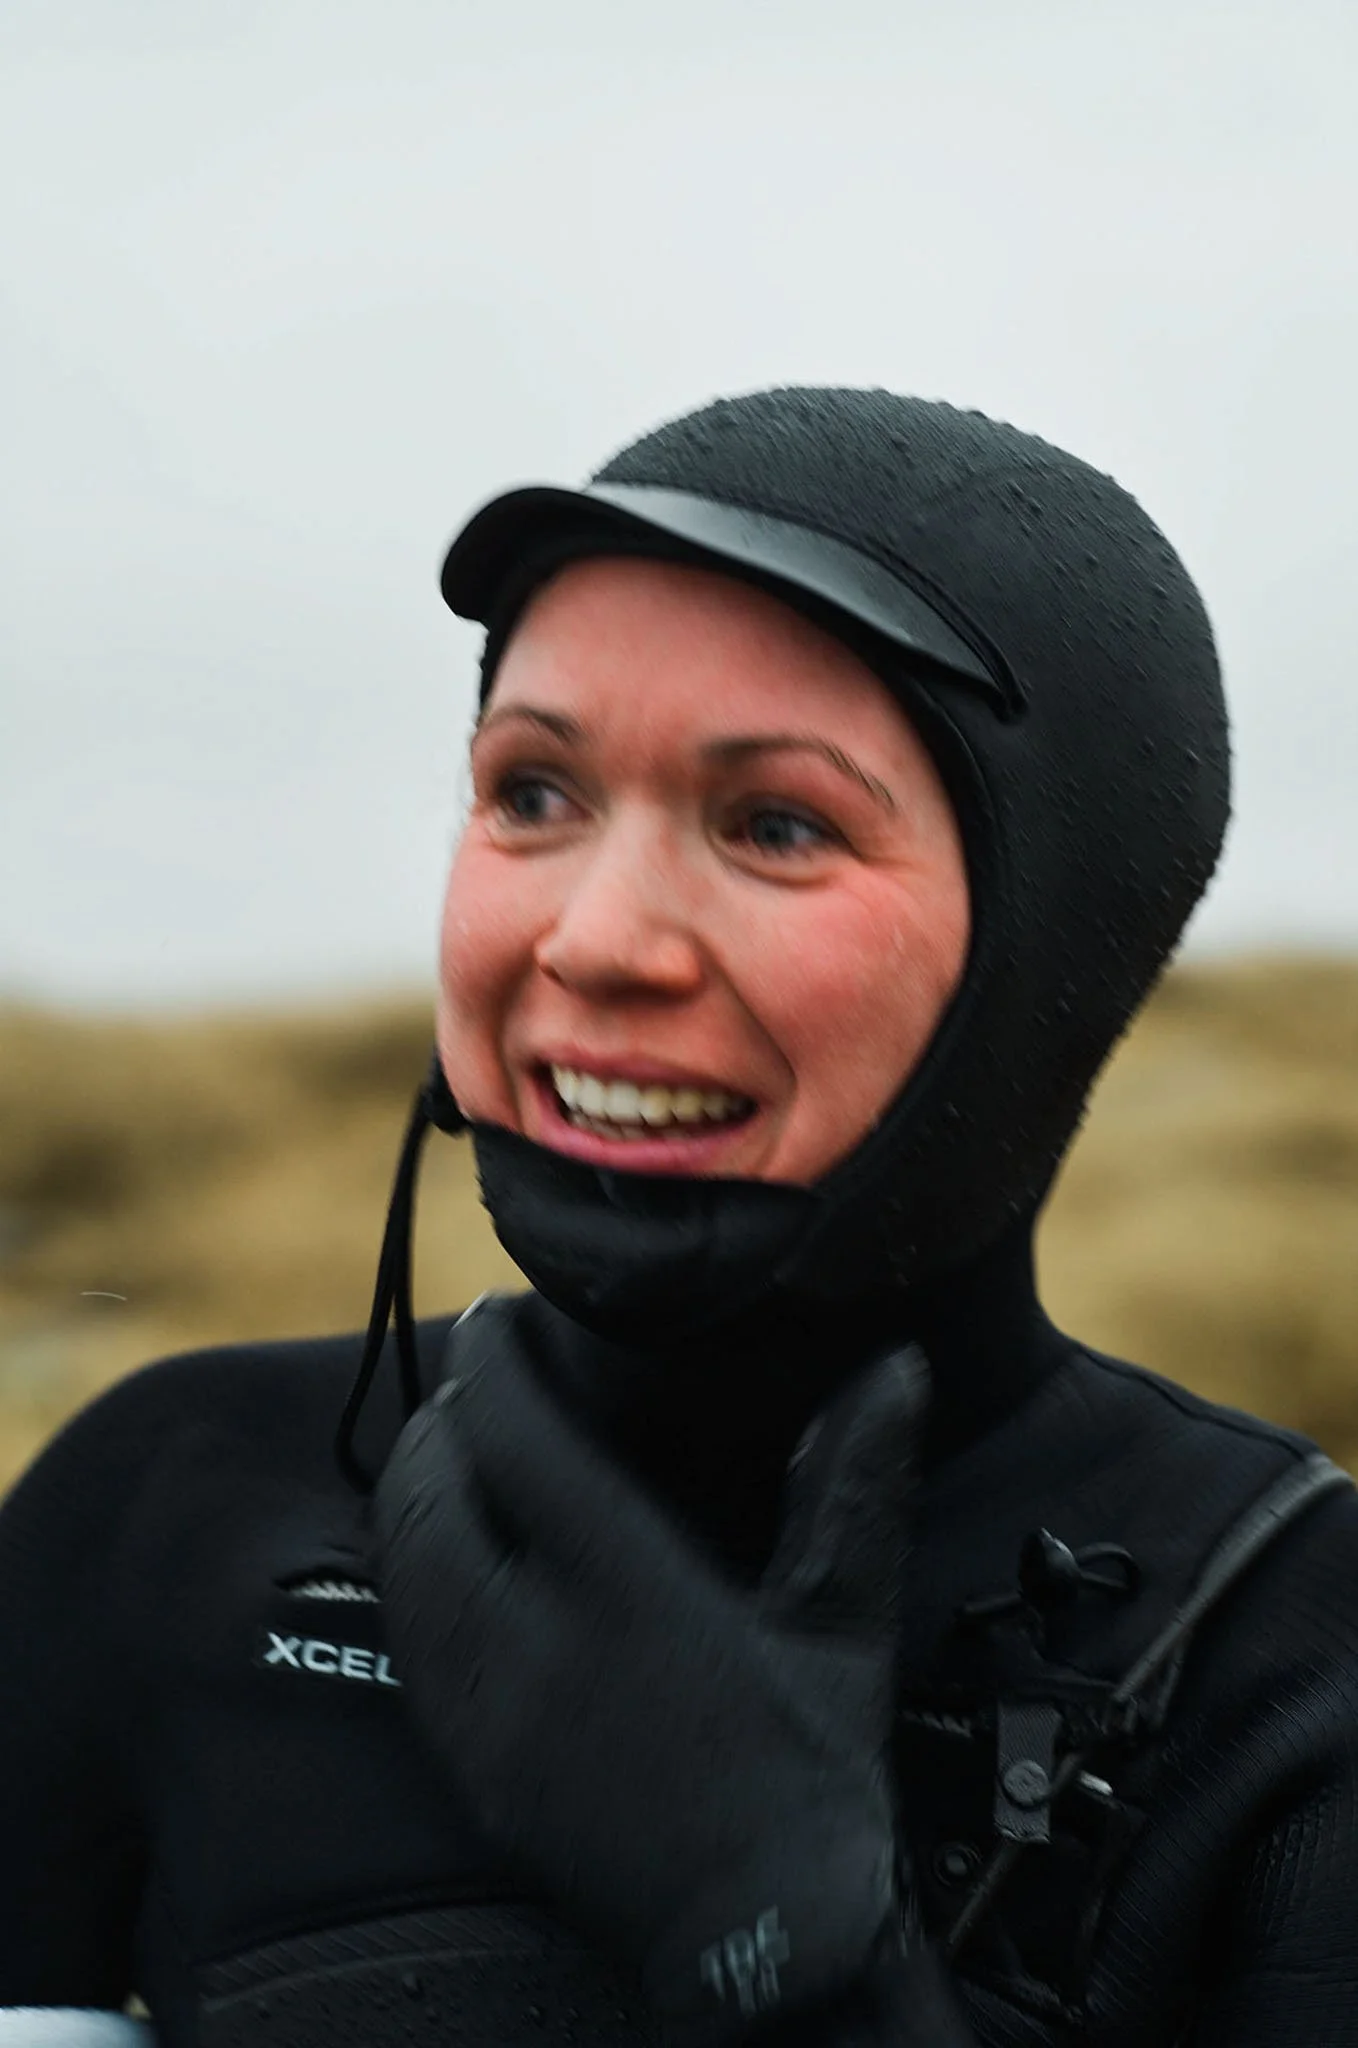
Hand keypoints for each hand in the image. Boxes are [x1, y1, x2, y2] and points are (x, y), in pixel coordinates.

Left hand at [375, 1313, 926, 2042]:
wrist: (761, 1938)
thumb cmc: (812, 1774)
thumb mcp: (842, 1620)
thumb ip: (856, 1483)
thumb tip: (894, 1368)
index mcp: (630, 1590)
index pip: (519, 1438)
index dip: (493, 1362)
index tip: (495, 1317)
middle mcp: (538, 1642)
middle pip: (435, 1489)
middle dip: (442, 1417)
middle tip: (474, 1380)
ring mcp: (488, 1712)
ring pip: (402, 1562)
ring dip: (414, 1486)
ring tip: (449, 1447)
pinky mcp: (467, 1766)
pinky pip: (406, 1639)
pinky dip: (408, 1569)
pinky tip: (440, 1550)